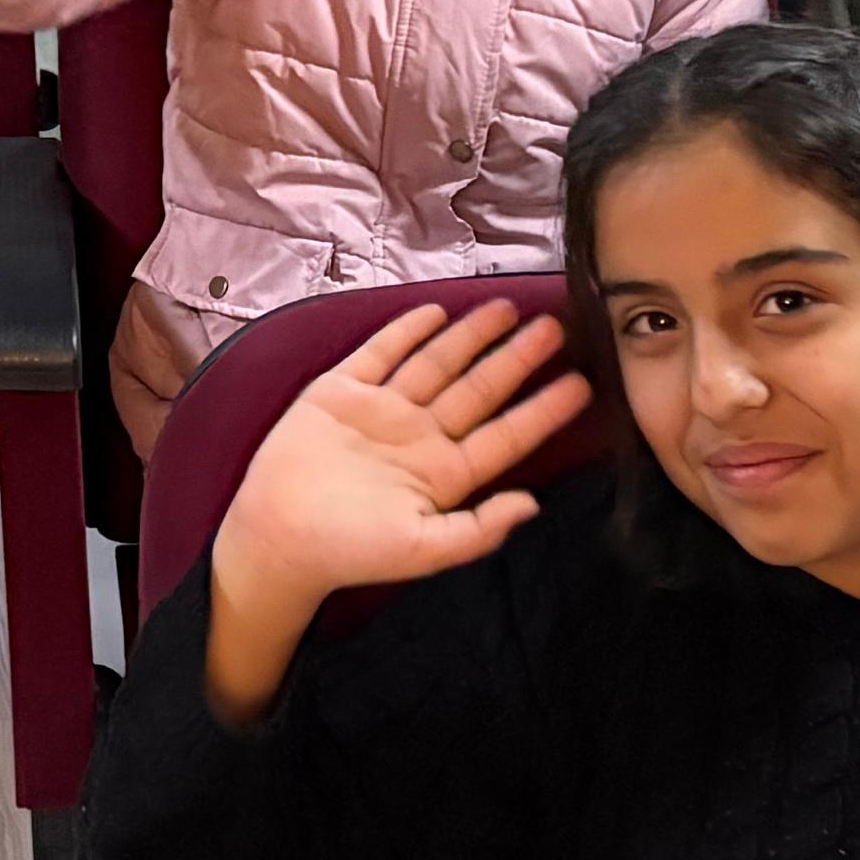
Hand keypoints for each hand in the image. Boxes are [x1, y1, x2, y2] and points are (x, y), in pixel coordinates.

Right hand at [200, 302, 586, 720]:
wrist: (278, 536)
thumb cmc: (351, 551)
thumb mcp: (424, 549)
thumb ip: (479, 529)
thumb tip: (533, 504)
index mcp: (444, 475)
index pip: (505, 435)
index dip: (543, 410)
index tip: (581, 385)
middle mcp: (420, 436)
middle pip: (478, 389)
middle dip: (516, 358)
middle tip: (556, 327)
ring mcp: (382, 411)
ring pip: (436, 364)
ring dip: (470, 336)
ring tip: (506, 307)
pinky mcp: (341, 392)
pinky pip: (381, 353)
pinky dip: (406, 331)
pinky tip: (435, 312)